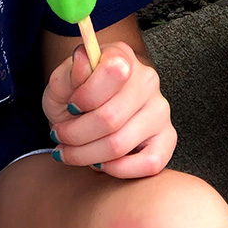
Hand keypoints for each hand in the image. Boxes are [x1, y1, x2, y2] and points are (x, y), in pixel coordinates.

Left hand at [42, 41, 175, 177]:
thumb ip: (69, 74)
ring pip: (121, 144)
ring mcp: (160, 109)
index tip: (70, 106)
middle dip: (76, 134)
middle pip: (111, 117)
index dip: (85, 96)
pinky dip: (118, 170)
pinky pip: (150, 163)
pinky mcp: (167, 138)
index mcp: (122, 56)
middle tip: (60, 137)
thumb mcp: (61, 83)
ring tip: (71, 151)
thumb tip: (82, 58)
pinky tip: (100, 163)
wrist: (88, 113)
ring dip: (87, 155)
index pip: (113, 71)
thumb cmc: (74, 97)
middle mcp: (147, 79)